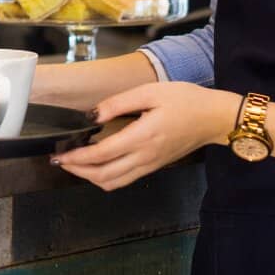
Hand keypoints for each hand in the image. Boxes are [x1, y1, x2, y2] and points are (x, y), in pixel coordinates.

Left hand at [50, 81, 235, 190]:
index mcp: (143, 137)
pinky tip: (97, 165)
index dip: (76, 158)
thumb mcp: (151, 91)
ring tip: (74, 165)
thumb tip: (93, 114)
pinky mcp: (154, 166)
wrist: (214, 118)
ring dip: (90, 177)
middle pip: (103, 176)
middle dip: (77, 171)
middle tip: (59, 161)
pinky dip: (106, 177)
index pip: (101, 155)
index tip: (60, 154)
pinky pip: (125, 179)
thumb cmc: (186, 100)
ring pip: (113, 182)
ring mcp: (150, 165)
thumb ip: (118, 103)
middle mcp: (145, 157)